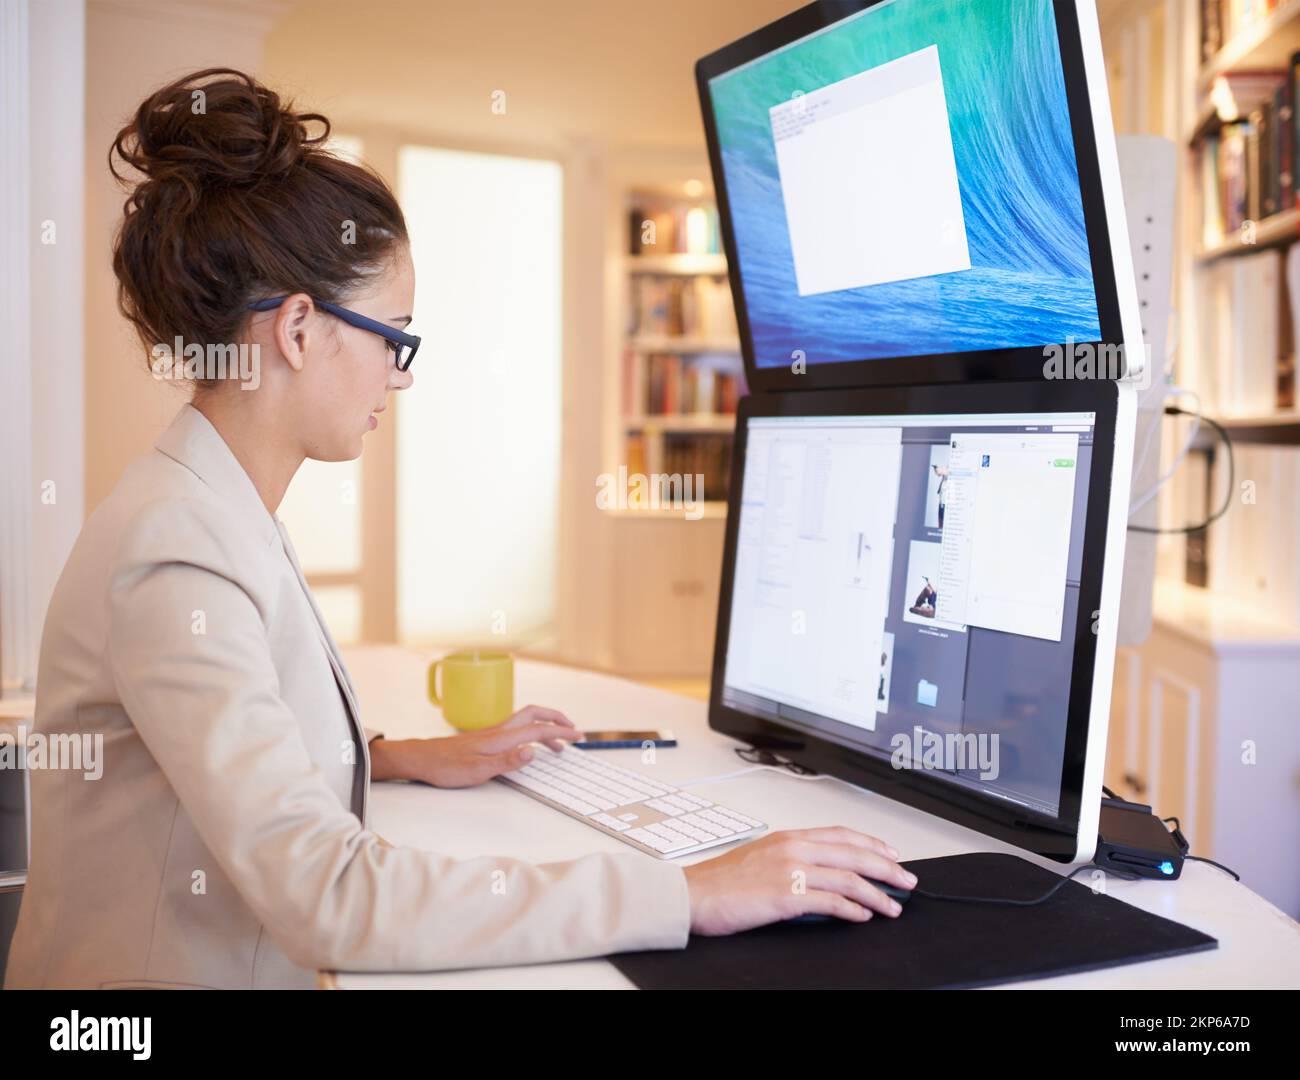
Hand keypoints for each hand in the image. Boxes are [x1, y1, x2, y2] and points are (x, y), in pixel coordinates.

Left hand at [370, 705, 581, 788]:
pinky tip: (528, 746)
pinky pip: (515, 729)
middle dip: (556, 719)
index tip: (577, 736)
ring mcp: (492, 733)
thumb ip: (507, 761)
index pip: (538, 730)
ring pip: (525, 721)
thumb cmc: (446, 767)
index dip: (560, 732)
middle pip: (534, 715)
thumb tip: (533, 752)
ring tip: (557, 744)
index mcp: (502, 738)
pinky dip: (530, 732)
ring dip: (544, 727)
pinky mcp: (485, 738)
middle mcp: (499, 731)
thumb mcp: (478, 770)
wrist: (422, 759)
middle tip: (572, 730)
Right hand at [682, 827, 915, 934]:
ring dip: (877, 894)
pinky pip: (830, 902)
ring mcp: (790, 870)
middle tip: (907, 881)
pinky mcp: (786, 896)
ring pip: (848, 878)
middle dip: (886, 868)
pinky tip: (863, 916)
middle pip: (853, 854)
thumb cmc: (721, 881)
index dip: (872, 844)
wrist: (693, 894)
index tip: (891, 854)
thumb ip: (791, 859)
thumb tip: (821, 874)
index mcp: (788, 837)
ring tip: (893, 906)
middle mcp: (793, 848)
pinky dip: (852, 909)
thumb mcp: (761, 857)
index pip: (841, 834)